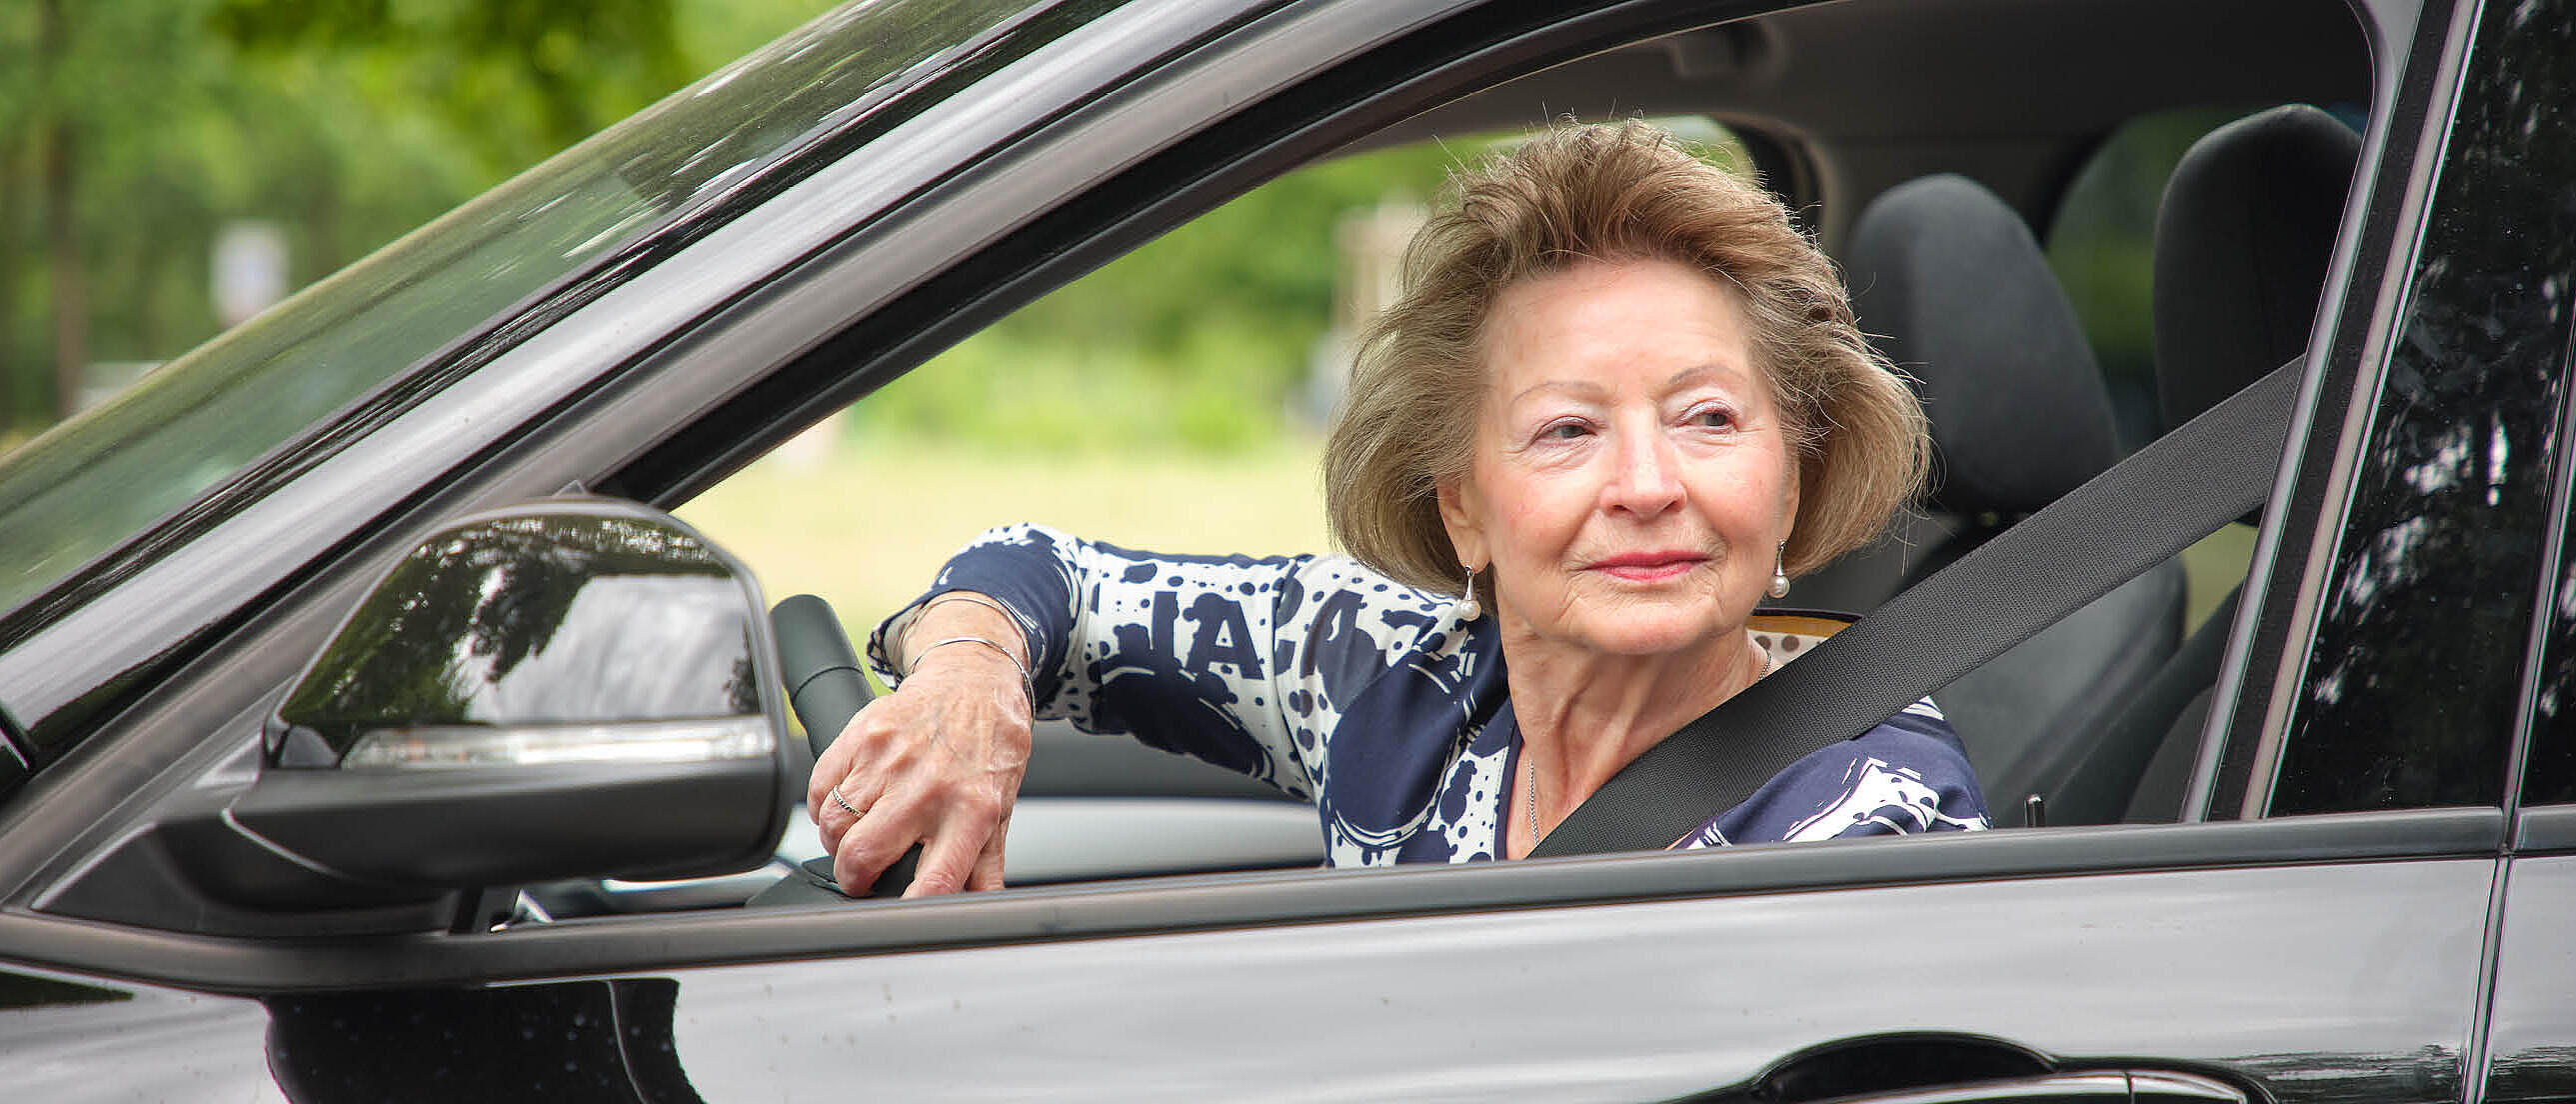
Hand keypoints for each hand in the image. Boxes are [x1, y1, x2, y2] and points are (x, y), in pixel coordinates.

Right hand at [808, 625, 1031, 897]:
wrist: (974, 683)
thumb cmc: (988, 749)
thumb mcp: (999, 812)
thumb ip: (984, 867)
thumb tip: (977, 909)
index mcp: (971, 811)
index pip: (935, 880)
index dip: (910, 910)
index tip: (896, 918)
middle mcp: (929, 785)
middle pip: (862, 855)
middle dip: (854, 879)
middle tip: (863, 876)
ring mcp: (890, 759)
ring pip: (833, 825)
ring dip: (836, 842)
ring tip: (858, 836)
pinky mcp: (861, 735)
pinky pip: (819, 789)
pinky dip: (822, 806)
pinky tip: (847, 804)